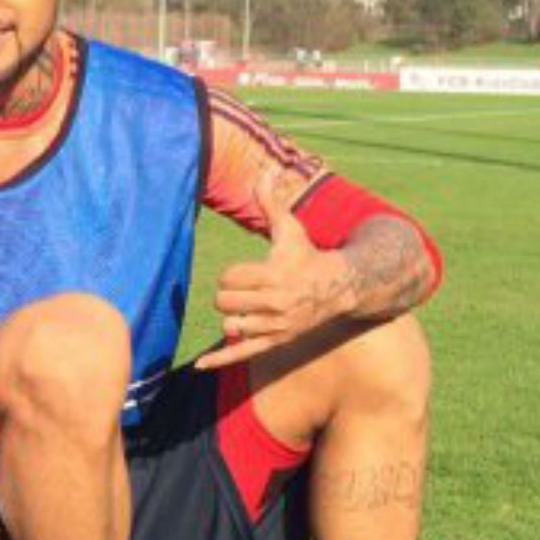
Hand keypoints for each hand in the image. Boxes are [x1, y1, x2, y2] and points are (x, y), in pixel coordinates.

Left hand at [196, 171, 350, 370]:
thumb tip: (262, 174)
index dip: (231, 275)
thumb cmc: (307, 255)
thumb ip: (271, 204)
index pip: (229, 279)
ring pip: (231, 325)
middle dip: (228, 295)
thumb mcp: (290, 229)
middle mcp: (275, 304)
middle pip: (224, 303)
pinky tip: (200, 366)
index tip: (246, 272)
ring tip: (250, 307)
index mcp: (274, 275)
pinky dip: (220, 360)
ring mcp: (275, 326)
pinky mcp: (276, 342)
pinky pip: (242, 354)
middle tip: (246, 289)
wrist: (338, 288)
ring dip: (233, 316)